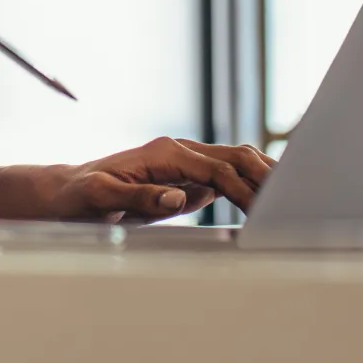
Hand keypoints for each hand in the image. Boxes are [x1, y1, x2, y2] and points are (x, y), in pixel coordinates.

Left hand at [46, 138, 275, 221]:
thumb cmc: (81, 196)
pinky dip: (250, 182)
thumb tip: (179, 197)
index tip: (263, 210)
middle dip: (265, 175)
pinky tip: (269, 197)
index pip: (216, 169)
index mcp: (163, 153)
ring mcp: (184, 162)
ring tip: (293, 196)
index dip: (242, 189)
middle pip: (235, 156)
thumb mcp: (101, 199)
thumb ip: (140, 197)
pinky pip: (225, 175)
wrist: (67, 192)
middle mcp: (178, 151)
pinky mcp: (186, 177)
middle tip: (295, 200)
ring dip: (263, 176)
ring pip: (235, 161)